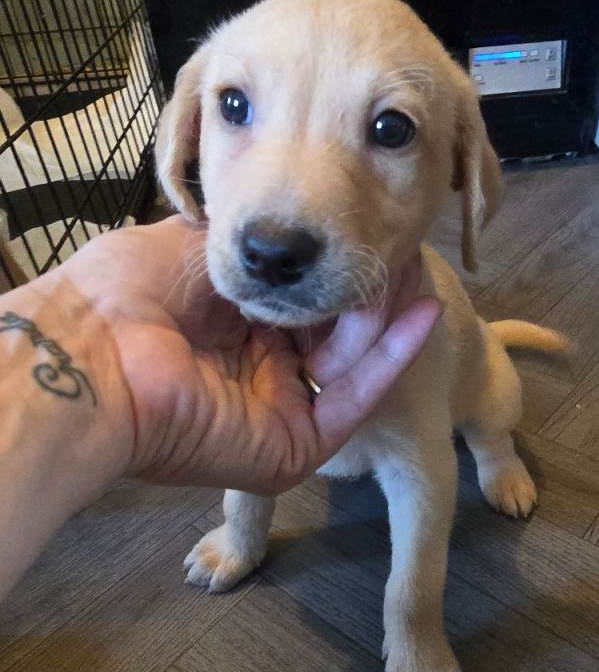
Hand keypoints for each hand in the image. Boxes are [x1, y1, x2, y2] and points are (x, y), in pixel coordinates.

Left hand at [53, 215, 439, 494]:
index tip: (368, 233)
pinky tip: (426, 309)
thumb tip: (284, 224)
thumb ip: (250, 243)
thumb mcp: (194, 245)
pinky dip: (393, 358)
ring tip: (412, 270)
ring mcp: (277, 411)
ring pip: (351, 365)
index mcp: (228, 328)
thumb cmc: (127, 292)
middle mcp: (256, 371)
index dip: (333, 269)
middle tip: (401, 251)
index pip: (301, 301)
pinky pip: (354, 401)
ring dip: (383, 317)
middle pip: (332, 334)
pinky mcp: (295, 446)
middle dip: (366, 293)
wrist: (98, 355)